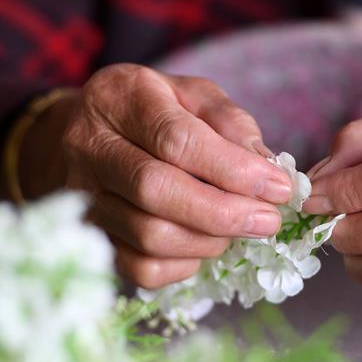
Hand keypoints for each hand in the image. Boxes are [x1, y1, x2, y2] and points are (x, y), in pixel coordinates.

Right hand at [30, 64, 292, 288]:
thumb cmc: (151, 110)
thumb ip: (229, 122)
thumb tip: (265, 165)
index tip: (279, 187)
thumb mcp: (191, 94)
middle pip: (156, 191)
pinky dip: (183, 264)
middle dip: (224, 213)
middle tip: (268, 221)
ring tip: (238, 227)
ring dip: (209, 240)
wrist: (85, 134)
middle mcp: (90, 147)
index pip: (177, 140)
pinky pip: (139, 268)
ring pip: (149, 235)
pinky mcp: (90, 237)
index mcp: (120, 99)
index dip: (234, 169)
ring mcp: (82, 197)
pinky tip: (204, 244)